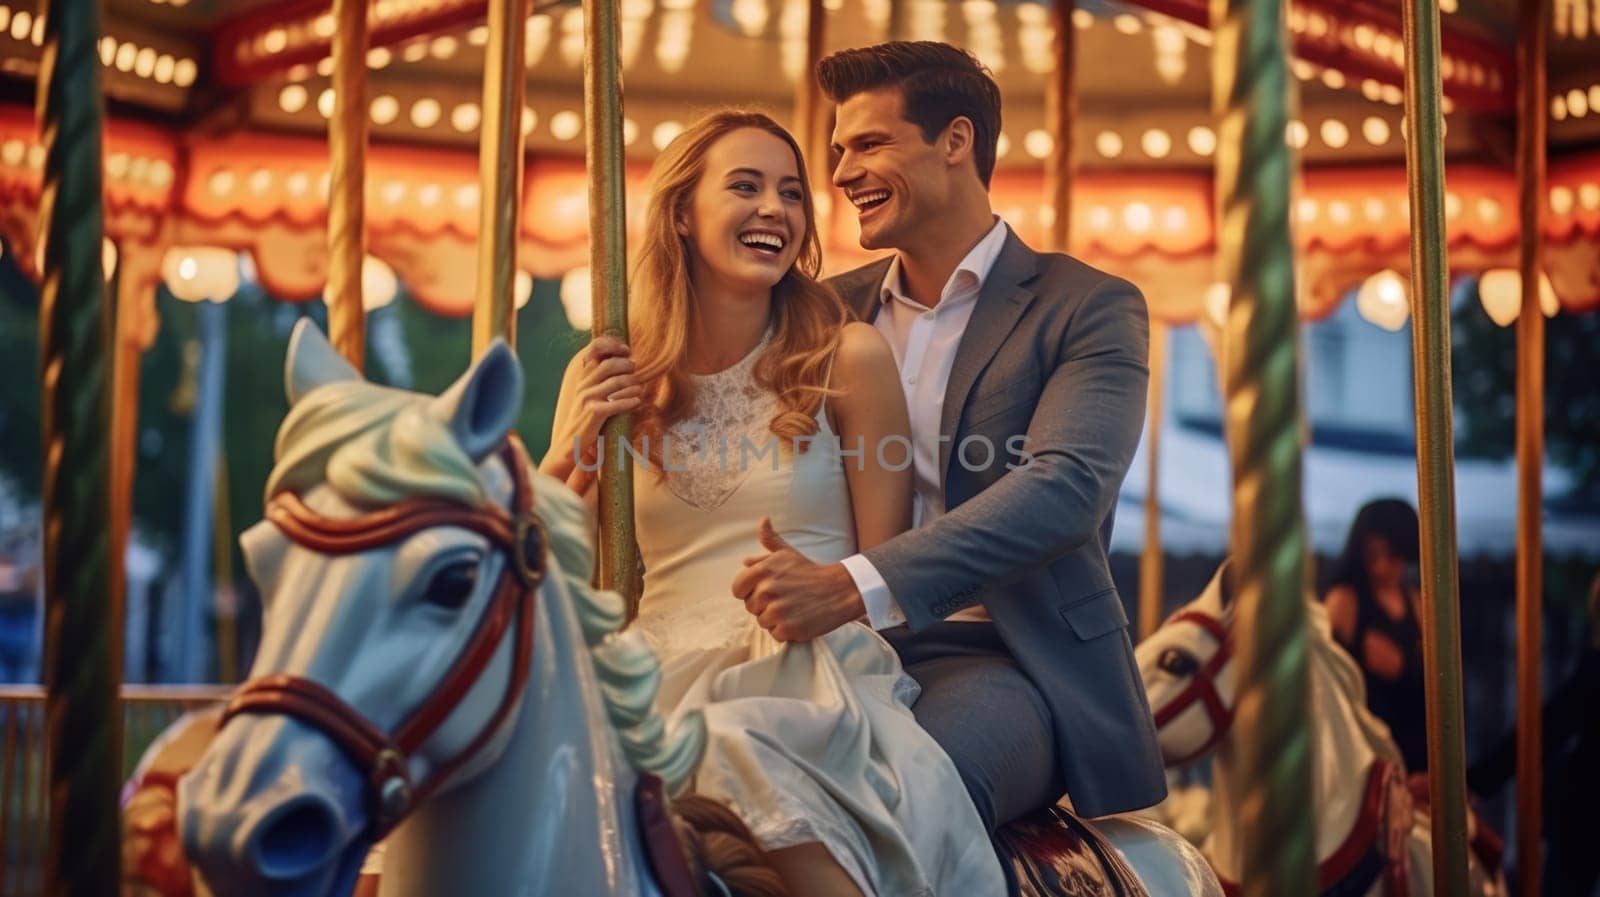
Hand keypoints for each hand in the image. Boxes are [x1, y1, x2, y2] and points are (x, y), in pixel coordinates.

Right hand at [545, 336, 640, 491]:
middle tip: (635, 369)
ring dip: (633, 384)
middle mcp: (584, 385)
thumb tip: (621, 364)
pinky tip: (637, 402)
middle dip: (627, 365)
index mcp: (582, 378)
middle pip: (610, 365)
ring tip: (640, 388)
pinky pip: (618, 403)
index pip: (594, 350)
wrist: (571, 442)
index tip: (626, 350)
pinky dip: (631, 401)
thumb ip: (598, 379)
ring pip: (617, 383)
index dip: (612, 345)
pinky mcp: (594, 413)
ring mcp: (588, 398)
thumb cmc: (585, 418)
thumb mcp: (588, 395)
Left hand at [731, 517, 864, 641]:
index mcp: (762, 571)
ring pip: (762, 621)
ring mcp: (777, 610)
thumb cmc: (810, 572)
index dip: (749, 591)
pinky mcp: (788, 628)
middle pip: (750, 607)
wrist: (839, 590)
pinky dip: (785, 630)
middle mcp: (767, 589)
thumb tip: (763, 521)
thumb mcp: (788, 553)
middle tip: (786, 598)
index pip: (738, 588)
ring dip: (775, 618)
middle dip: (765, 605)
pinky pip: (775, 634)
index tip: (765, 590)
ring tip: (793, 607)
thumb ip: (770, 540)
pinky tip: (798, 618)